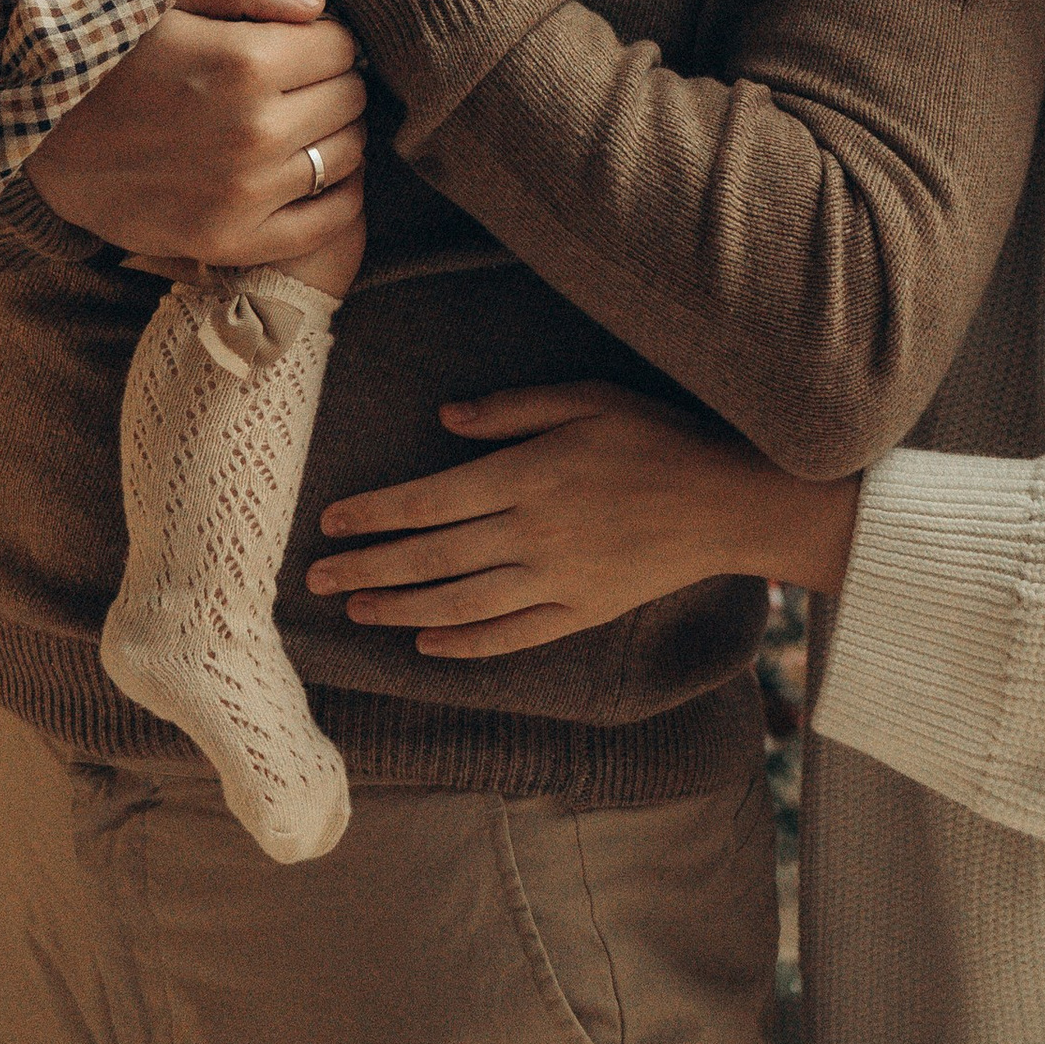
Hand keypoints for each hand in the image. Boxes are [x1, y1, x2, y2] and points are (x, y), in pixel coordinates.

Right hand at [24, 0, 368, 270]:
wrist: (41, 146)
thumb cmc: (108, 60)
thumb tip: (318, 4)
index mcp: (244, 63)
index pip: (341, 45)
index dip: (321, 39)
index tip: (293, 43)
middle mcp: (254, 132)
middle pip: (350, 98)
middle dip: (331, 82)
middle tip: (294, 82)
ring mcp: (246, 194)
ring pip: (348, 154)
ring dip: (334, 133)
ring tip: (297, 122)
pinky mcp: (234, 241)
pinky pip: (331, 220)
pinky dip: (339, 194)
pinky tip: (312, 172)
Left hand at [305, 382, 860, 656]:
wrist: (729, 500)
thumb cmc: (657, 437)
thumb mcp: (587, 399)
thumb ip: (512, 410)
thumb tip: (444, 421)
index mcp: (528, 476)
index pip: (429, 501)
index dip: (374, 514)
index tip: (332, 522)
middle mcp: (532, 534)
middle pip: (430, 558)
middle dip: (367, 568)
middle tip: (315, 579)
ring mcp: (556, 580)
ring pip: (460, 603)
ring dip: (400, 608)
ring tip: (357, 611)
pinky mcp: (581, 611)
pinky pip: (511, 636)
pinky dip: (466, 643)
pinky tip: (428, 644)